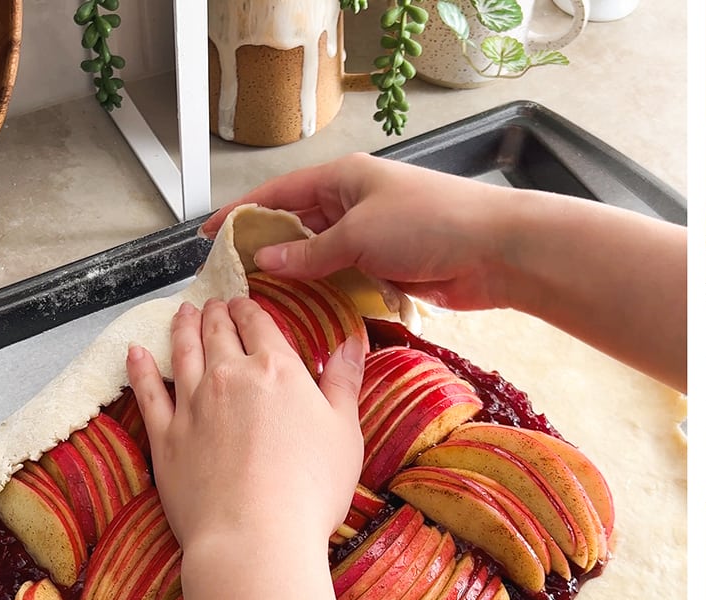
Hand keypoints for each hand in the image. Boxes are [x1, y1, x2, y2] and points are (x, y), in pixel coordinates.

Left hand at [127, 298, 365, 550]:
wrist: (254, 536)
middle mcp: (230, 376)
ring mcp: (192, 405)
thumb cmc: (311, 488)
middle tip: (213, 304)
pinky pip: (148, 392)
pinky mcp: (166, 436)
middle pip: (218, 332)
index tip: (245, 303)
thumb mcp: (344, 431)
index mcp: (278, 370)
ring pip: (182, 352)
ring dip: (182, 328)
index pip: (260, 324)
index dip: (251, 309)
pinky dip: (141, 369)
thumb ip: (344, 381)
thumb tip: (353, 339)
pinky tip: (136, 353)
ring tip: (182, 314)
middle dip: (216, 313)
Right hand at [201, 154, 685, 390]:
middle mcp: (356, 204)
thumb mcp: (360, 235)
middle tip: (232, 281)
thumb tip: (265, 261)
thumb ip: (310, 253)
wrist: (497, 251)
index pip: (278, 194)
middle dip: (267, 252)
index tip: (208, 236)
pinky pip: (350, 280)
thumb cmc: (432, 224)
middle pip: (298, 227)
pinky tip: (309, 314)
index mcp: (344, 179)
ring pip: (323, 258)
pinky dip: (330, 295)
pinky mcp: (394, 268)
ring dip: (299, 279)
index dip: (241, 214)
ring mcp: (376, 238)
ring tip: (262, 304)